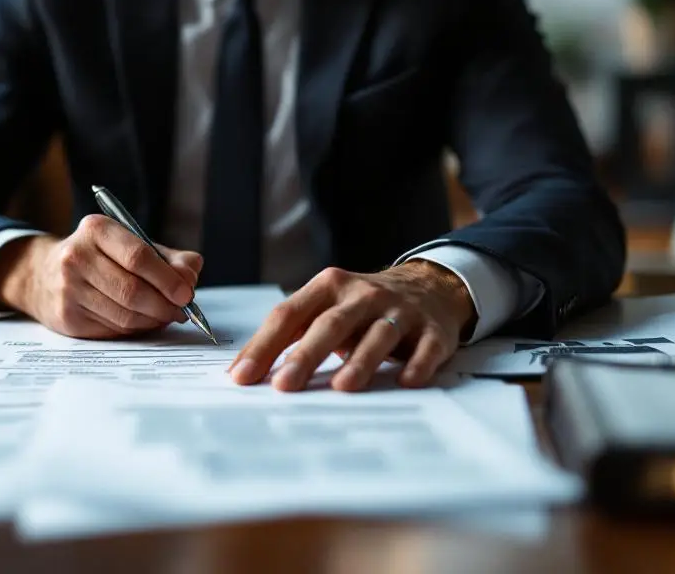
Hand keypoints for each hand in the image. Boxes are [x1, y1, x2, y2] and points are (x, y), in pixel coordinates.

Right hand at [0, 215, 202, 338]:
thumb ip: (167, 257)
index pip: (138, 256)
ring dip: (153, 320)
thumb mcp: (130, 243)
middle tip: (181, 311)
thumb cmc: (99, 257)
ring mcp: (68, 289)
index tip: (186, 293)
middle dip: (164, 305)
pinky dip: (135, 329)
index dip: (167, 279)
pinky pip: (113, 329)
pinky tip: (142, 321)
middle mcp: (76, 257)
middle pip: (132, 290)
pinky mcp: (66, 317)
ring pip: (124, 314)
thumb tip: (190, 275)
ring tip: (165, 315)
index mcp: (96, 229)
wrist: (43, 274)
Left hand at [228, 260, 475, 391]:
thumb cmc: (363, 306)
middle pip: (330, 324)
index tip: (243, 375)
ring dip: (360, 360)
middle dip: (306, 355)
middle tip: (285, 385)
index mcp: (328, 287)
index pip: (289, 315)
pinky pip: (425, 348)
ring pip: (378, 334)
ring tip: (343, 387)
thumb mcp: (327, 306)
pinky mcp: (432, 330)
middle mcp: (363, 295)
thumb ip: (293, 333)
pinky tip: (405, 382)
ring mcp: (399, 311)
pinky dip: (416, 364)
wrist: (428, 287)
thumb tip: (247, 371)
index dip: (264, 345)